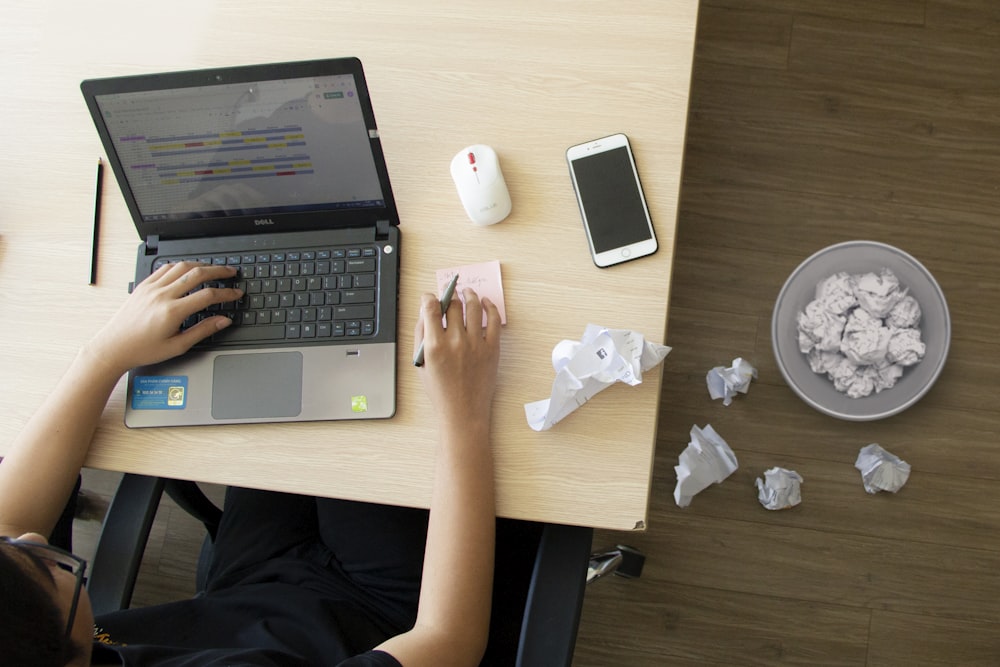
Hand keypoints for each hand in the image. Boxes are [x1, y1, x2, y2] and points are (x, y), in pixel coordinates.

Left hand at [86, 262, 243, 374]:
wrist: (114, 346)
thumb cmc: (142, 349)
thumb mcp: (177, 346)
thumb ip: (203, 330)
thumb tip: (223, 321)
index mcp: (172, 311)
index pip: (207, 295)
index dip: (226, 293)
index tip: (236, 293)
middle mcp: (162, 295)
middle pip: (197, 274)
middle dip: (218, 271)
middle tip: (231, 272)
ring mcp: (151, 288)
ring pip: (181, 266)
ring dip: (200, 265)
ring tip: (213, 268)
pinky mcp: (143, 285)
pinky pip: (165, 268)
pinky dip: (180, 265)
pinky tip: (188, 269)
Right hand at [414, 288, 500, 428]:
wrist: (463, 412)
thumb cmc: (441, 392)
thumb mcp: (421, 365)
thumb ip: (420, 337)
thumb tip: (423, 313)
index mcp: (434, 346)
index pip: (430, 308)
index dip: (428, 297)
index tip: (429, 297)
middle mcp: (455, 342)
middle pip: (452, 305)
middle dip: (448, 294)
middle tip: (449, 292)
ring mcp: (476, 344)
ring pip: (473, 307)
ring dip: (469, 295)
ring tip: (467, 292)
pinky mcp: (492, 348)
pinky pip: (494, 320)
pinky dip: (490, 307)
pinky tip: (485, 302)